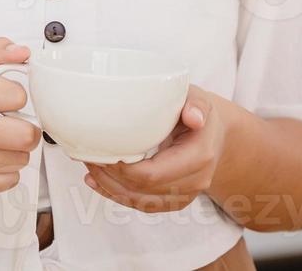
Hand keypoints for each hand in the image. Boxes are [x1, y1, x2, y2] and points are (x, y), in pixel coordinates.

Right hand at [0, 36, 42, 194]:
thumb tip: (23, 53)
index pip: (19, 96)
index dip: (16, 95)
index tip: (3, 98)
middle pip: (26, 136)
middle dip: (26, 128)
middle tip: (12, 122)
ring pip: (21, 159)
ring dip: (16, 149)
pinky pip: (12, 179)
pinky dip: (7, 169)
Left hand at [81, 85, 229, 212]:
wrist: (214, 132)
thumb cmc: (198, 111)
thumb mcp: (198, 98)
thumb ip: (196, 104)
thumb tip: (194, 116)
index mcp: (198, 156)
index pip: (153, 174)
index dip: (121, 169)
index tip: (100, 152)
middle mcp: (195, 180)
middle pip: (142, 190)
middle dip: (110, 176)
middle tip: (87, 155)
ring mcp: (185, 194)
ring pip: (141, 202)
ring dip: (110, 187)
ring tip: (89, 166)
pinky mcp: (175, 199)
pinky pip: (144, 205)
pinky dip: (118, 195)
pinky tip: (97, 182)